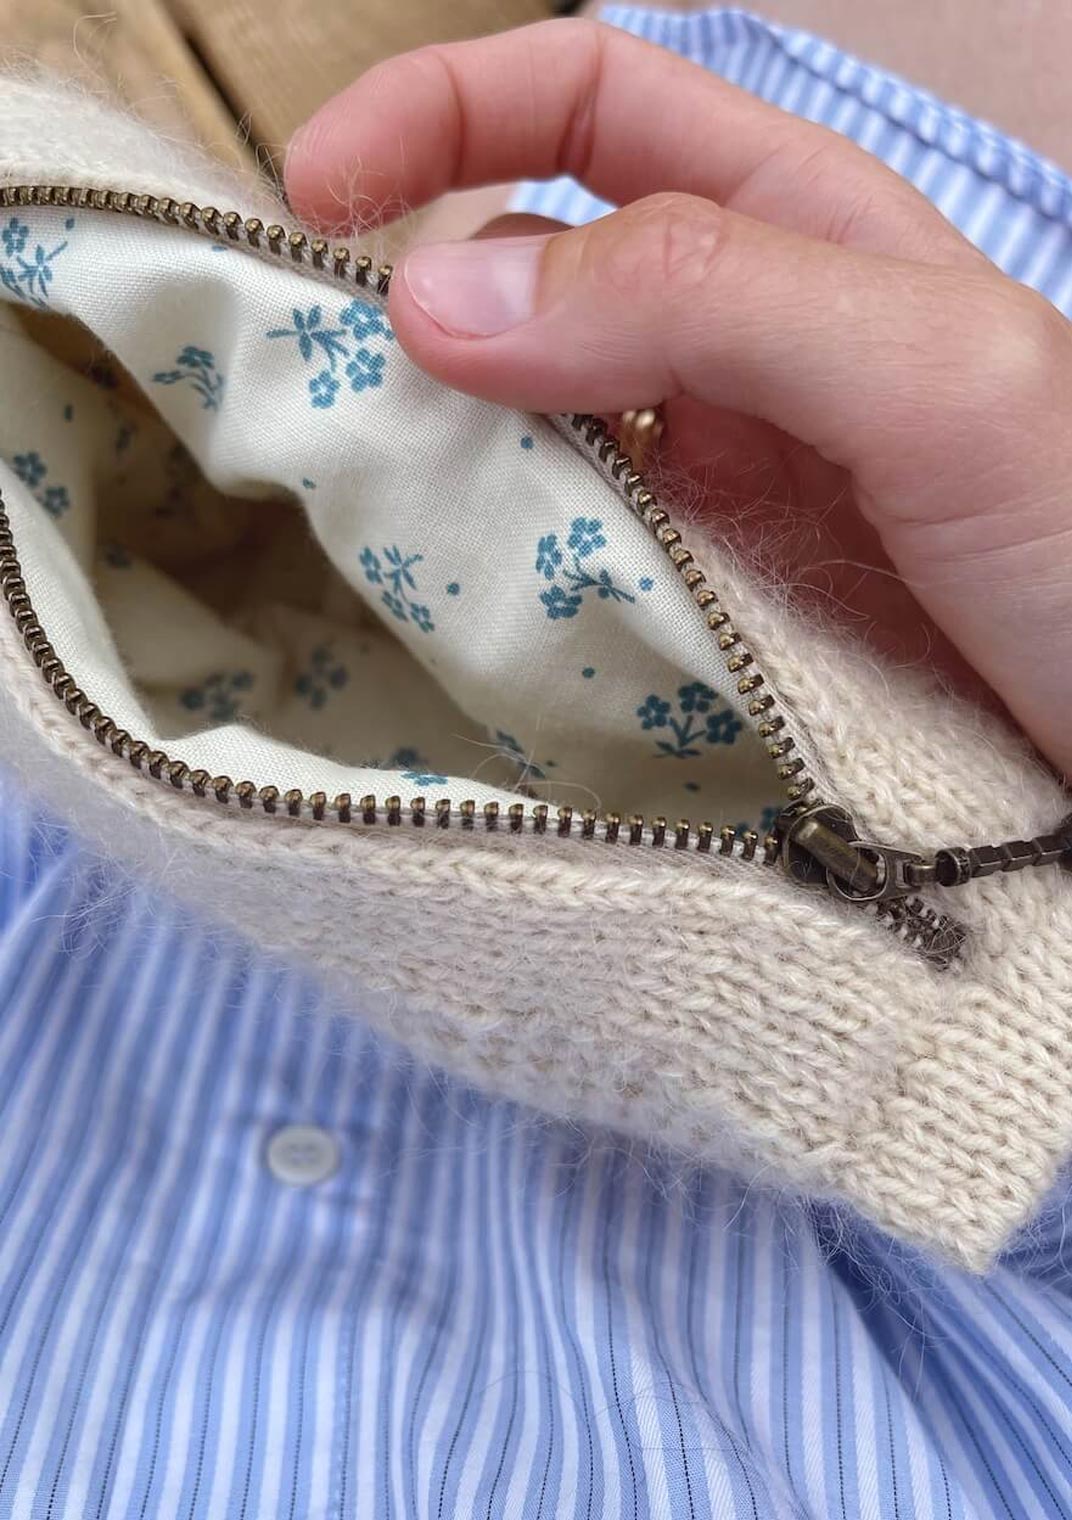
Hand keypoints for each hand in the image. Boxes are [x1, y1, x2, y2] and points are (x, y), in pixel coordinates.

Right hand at [286, 19, 1071, 777]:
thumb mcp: (929, 379)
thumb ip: (708, 299)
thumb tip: (439, 291)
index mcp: (796, 232)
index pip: (588, 106)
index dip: (444, 112)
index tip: (316, 192)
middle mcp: (740, 341)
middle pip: (530, 269)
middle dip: (413, 298)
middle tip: (325, 393)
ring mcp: (717, 477)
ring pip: (530, 420)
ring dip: (443, 444)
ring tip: (372, 501)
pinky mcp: (704, 596)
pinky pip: (565, 551)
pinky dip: (496, 559)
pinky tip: (464, 596)